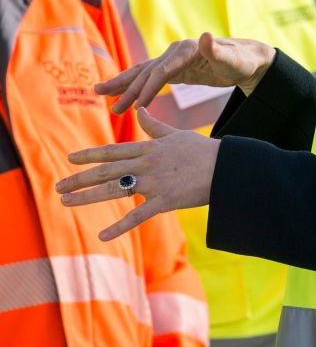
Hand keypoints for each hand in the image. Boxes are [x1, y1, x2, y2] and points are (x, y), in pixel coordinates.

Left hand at [56, 107, 219, 239]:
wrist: (225, 167)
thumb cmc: (203, 150)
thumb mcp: (176, 134)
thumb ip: (154, 126)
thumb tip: (139, 111)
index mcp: (148, 148)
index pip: (112, 151)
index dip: (89, 155)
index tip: (70, 158)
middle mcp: (146, 164)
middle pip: (106, 171)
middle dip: (79, 178)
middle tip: (58, 185)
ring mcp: (154, 182)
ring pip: (114, 190)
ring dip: (87, 197)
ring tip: (66, 202)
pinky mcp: (164, 201)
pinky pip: (137, 215)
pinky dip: (119, 226)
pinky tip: (102, 235)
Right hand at [97, 31, 276, 112]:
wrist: (245, 59)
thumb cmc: (241, 60)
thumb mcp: (232, 58)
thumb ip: (217, 49)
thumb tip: (205, 36)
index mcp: (185, 50)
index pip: (162, 71)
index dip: (149, 88)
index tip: (138, 105)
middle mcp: (174, 52)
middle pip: (146, 71)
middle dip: (126, 87)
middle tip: (106, 101)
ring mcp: (172, 60)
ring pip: (142, 73)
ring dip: (122, 85)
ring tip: (100, 93)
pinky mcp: (174, 69)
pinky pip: (149, 79)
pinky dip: (135, 87)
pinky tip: (123, 96)